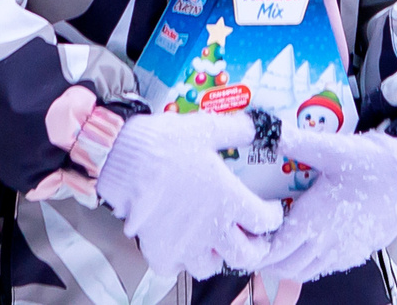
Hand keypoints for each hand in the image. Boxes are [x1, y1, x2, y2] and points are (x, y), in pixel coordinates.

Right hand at [93, 111, 283, 278]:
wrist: (123, 158)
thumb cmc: (164, 143)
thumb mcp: (207, 128)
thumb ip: (237, 130)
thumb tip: (256, 127)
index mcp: (228, 199)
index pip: (266, 221)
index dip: (273, 215)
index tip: (270, 210)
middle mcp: (212, 228)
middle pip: (246, 256)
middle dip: (254, 248)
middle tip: (252, 237)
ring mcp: (185, 245)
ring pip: (211, 267)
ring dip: (216, 256)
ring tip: (212, 241)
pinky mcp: (160, 251)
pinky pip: (175, 269)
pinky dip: (179, 261)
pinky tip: (179, 245)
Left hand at [261, 130, 396, 283]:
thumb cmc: (376, 164)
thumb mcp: (333, 148)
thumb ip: (295, 141)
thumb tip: (262, 127)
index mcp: (314, 222)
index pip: (272, 252)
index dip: (254, 247)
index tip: (243, 231)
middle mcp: (326, 244)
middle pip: (283, 267)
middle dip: (264, 256)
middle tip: (254, 234)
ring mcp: (342, 253)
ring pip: (303, 271)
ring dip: (285, 260)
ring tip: (276, 237)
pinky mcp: (356, 253)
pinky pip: (323, 268)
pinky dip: (307, 260)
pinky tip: (306, 237)